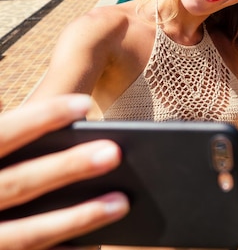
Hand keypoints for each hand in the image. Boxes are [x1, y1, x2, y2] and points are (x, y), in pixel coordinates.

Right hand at [0, 95, 128, 249]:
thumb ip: (2, 136)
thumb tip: (15, 108)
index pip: (3, 134)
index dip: (42, 118)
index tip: (85, 104)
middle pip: (19, 184)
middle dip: (67, 168)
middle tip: (113, 153)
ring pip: (28, 233)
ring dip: (78, 218)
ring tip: (122, 202)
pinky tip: (98, 243)